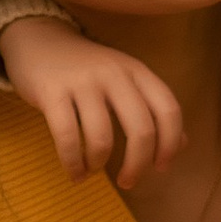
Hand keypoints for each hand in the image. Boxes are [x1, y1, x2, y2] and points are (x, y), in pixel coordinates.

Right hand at [0, 15, 181, 185]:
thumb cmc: (86, 69)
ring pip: (102, 138)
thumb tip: (182, 144)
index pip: (169, 110)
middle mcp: (114, 74)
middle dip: (137, 165)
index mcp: (137, 71)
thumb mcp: (125, 80)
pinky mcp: (52, 92)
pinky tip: (74, 172)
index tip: (161, 167)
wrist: (38, 39)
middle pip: (141, 129)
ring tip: (92, 170)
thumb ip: (152, 108)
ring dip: (99, 164)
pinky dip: (73, 163)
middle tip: (128, 181)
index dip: (170, 144)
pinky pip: (67, 137)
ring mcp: (83, 82)